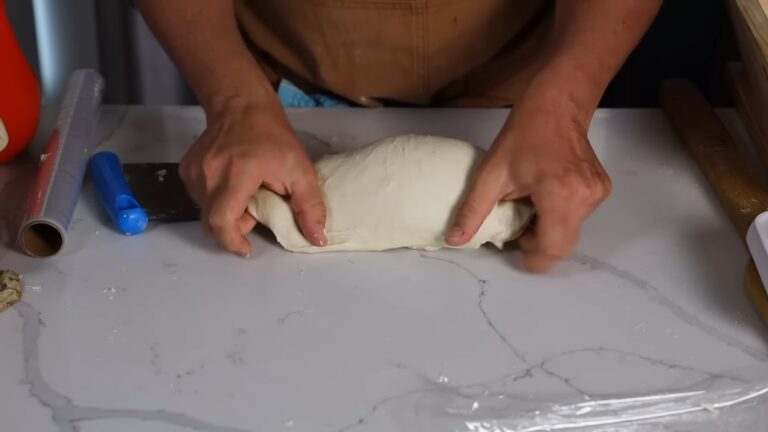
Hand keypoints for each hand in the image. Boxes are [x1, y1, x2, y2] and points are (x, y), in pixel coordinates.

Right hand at [180, 98, 326, 255]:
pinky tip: (232, 185)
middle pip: (213, 222)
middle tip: (254, 213)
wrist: (241, 105)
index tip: (246, 248)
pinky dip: (217, 201)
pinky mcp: (186, 169)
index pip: (222, 220)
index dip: (232, 241)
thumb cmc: (274, 137)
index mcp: (237, 174)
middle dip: (234, 227)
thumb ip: (310, 207)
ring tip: (246, 194)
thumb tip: (318, 239)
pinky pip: (200, 198)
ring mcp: (194, 171)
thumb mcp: (301, 170)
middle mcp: (208, 174)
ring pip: (205, 212)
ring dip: (227, 213)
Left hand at [445, 101, 610, 271]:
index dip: (533, 259)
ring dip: (548, 228)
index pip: (553, 248)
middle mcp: (585, 198)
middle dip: (538, 244)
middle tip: (518, 224)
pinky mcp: (601, 189)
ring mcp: (597, 194)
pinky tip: (544, 196)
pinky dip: (559, 215)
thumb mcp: (491, 173)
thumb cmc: (524, 133)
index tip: (516, 250)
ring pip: (571, 231)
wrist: (558, 103)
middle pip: (563, 245)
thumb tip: (454, 240)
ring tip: (529, 204)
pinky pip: (579, 216)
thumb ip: (473, 211)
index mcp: (560, 195)